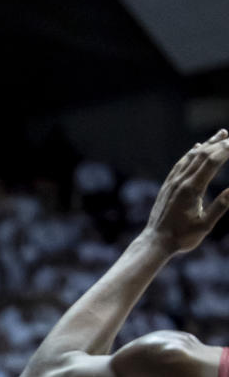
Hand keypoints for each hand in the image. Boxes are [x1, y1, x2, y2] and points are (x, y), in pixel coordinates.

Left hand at [144, 129, 228, 253]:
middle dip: (219, 143)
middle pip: (203, 155)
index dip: (225, 150)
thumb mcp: (205, 225)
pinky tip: (196, 148)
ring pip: (191, 157)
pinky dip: (191, 153)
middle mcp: (181, 181)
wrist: (155, 242)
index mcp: (191, 189)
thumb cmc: (181, 237)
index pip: (212, 162)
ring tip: (221, 134)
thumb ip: (221, 206)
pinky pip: (180, 164)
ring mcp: (172, 182)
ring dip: (207, 144)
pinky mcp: (167, 186)